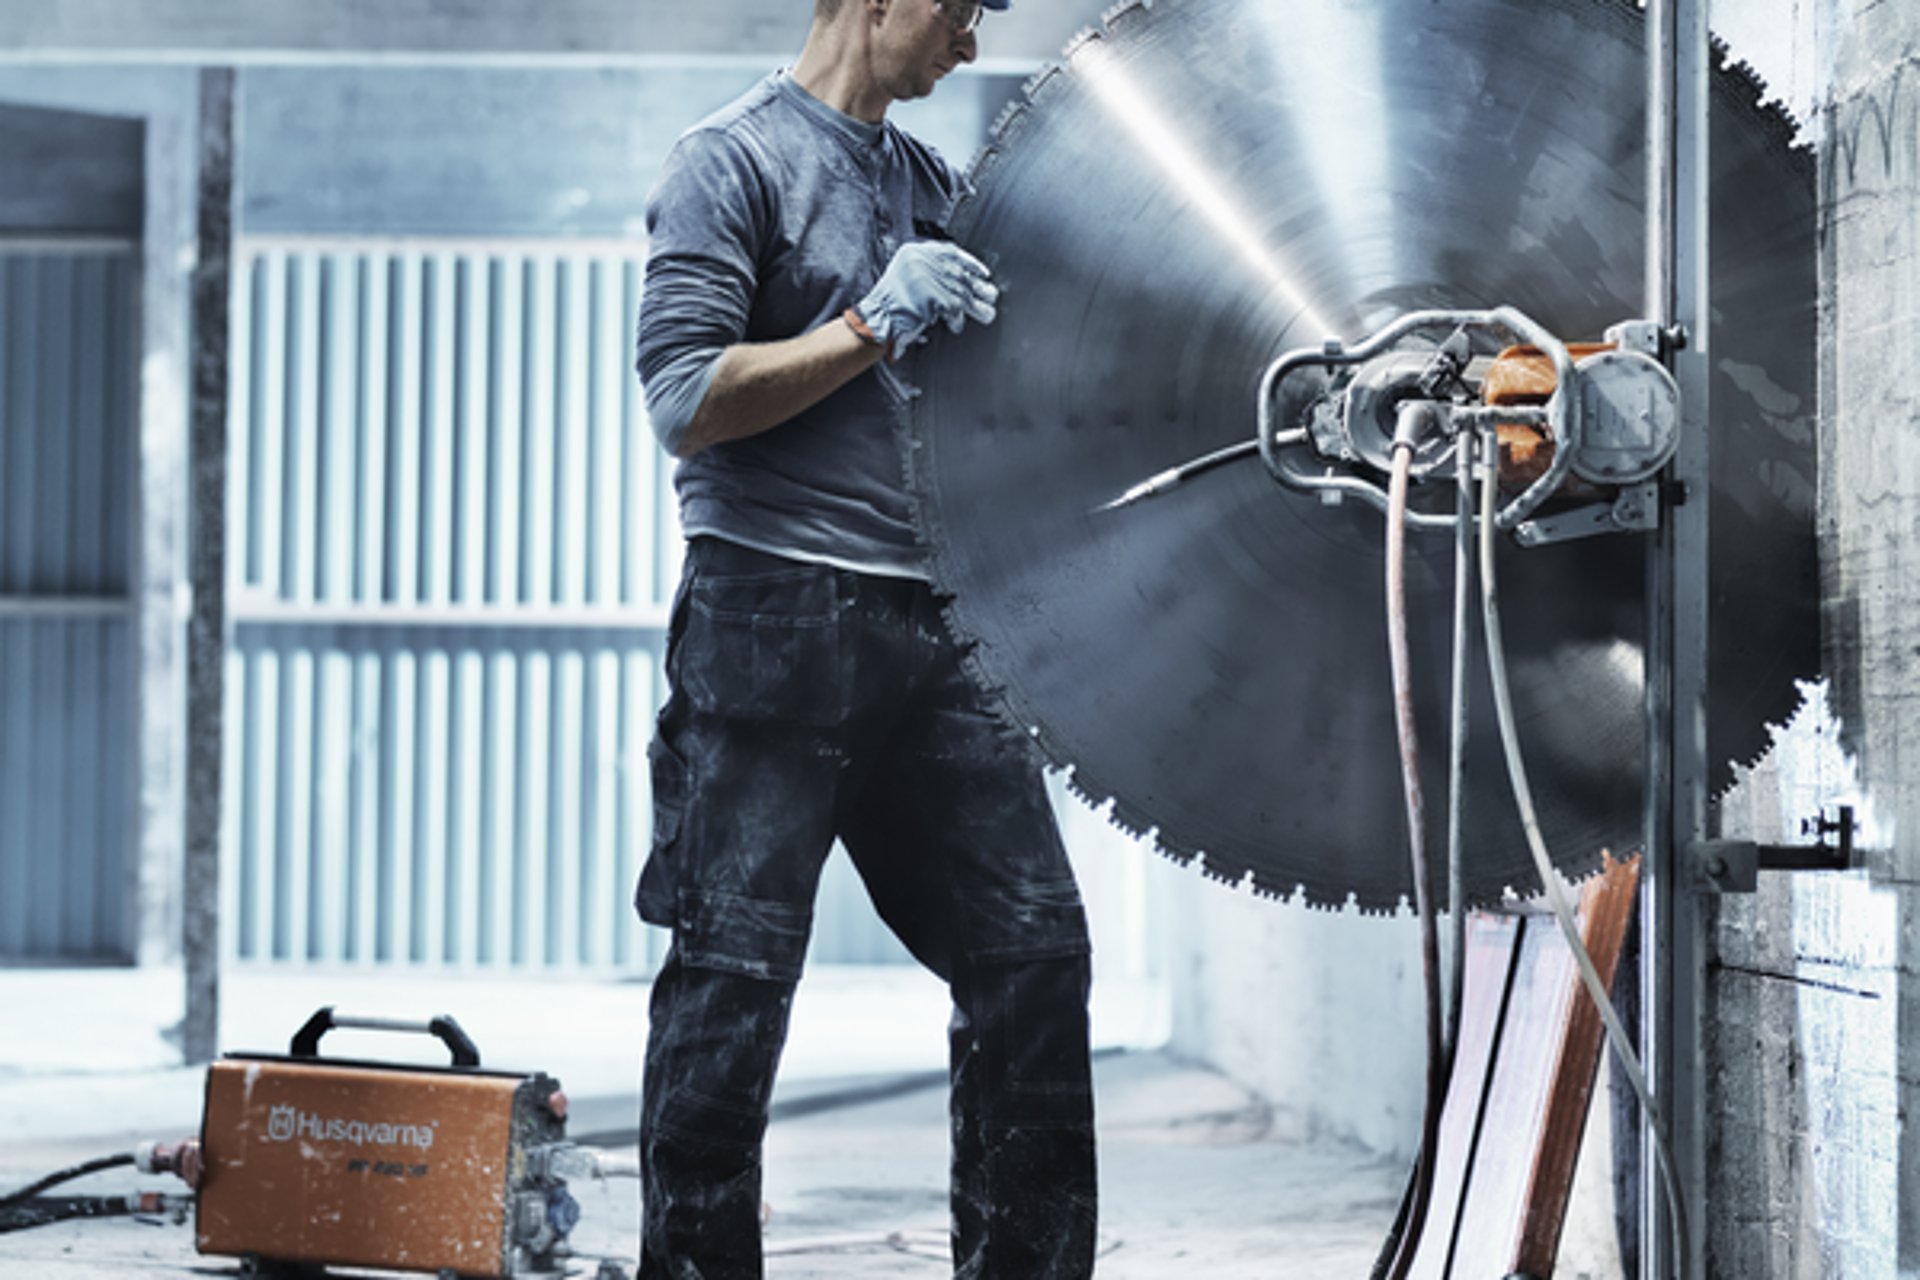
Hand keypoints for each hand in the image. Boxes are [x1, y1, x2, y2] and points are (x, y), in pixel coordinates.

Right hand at [854, 241, 998, 358]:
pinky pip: (953, 307)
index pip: (951, 252)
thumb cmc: (893, 304)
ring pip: (959, 291)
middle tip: (990, 297)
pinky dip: (957, 319)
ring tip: (986, 313)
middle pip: (958, 274)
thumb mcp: (910, 276)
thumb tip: (970, 278)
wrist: (875, 320)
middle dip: (977, 288)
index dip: (971, 264)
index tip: (984, 274)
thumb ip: (933, 272)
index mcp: (915, 252)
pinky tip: (956, 325)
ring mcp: (924, 276)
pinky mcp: (929, 295)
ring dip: (974, 306)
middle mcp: (920, 260)